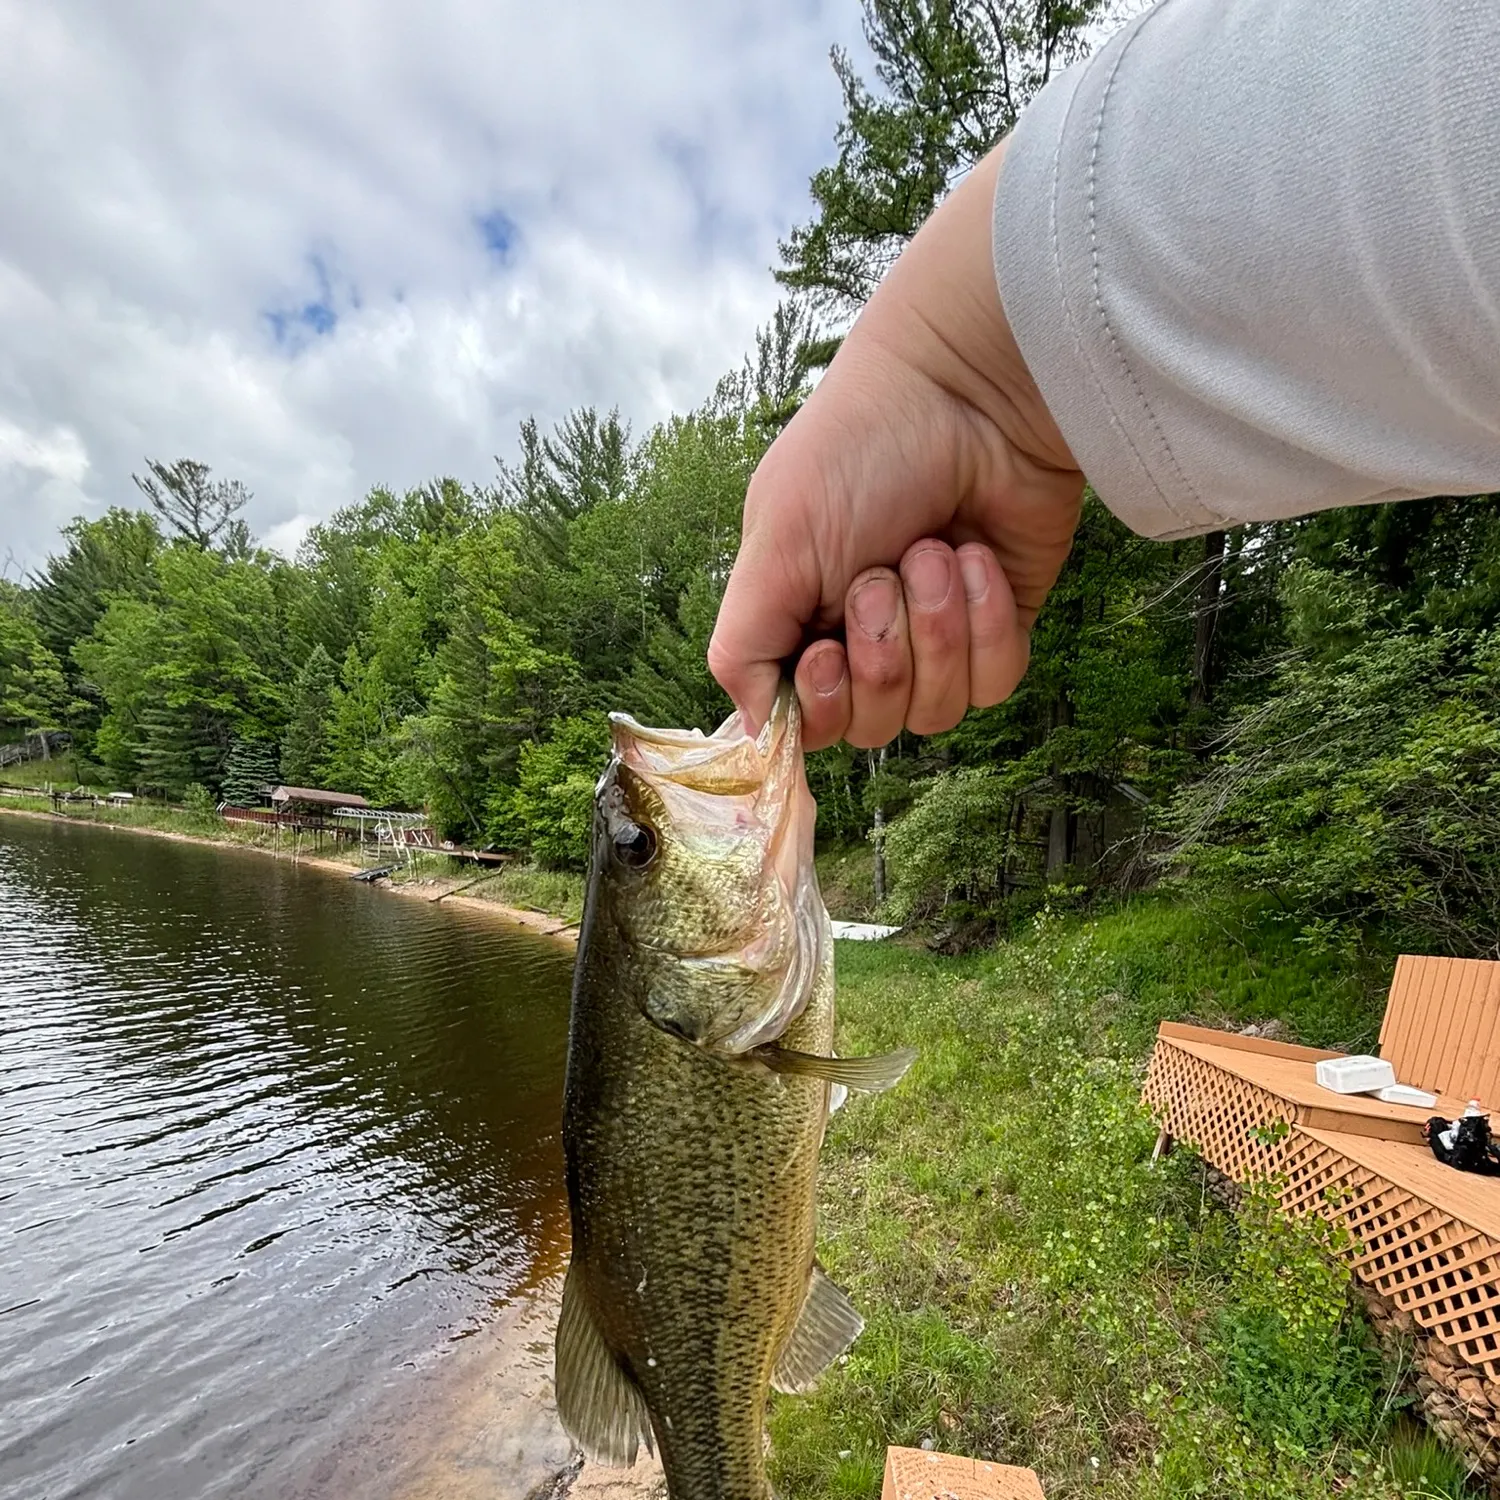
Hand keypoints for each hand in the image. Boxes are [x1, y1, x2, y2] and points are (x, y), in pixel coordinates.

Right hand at [708, 140, 1085, 749]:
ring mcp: (937, 637)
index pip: (807, 722)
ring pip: (936, 711)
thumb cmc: (859, 452)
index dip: (822, 704)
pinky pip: (995, 681)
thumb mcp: (776, 546)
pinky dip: (986, 623)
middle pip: (873, 728)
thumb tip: (755, 734)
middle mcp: (867, 638)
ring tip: (934, 550)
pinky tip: (976, 558)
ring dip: (936, 628)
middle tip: (882, 576)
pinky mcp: (1001, 626)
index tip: (826, 650)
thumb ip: (744, 647)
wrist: (970, 391)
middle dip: (883, 653)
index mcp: (802, 621)